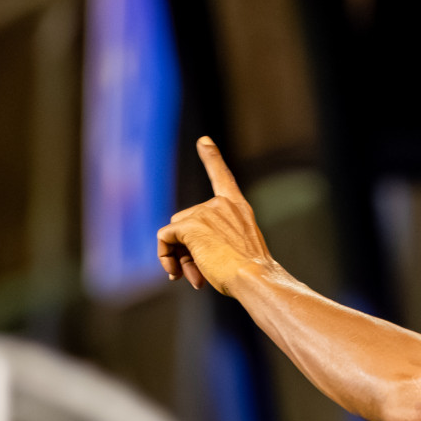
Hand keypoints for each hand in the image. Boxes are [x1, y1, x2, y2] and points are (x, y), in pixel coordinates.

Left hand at [156, 138, 277, 294]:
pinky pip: (164, 238)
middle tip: (197, 276)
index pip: (223, 177)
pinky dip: (164, 256)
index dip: (212, 158)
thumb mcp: (238, 254)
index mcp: (238, 209)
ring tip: (195, 279)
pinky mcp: (191, 225)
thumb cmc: (252, 276)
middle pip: (186, 220)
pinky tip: (177, 274)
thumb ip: (212, 247)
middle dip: (186, 248)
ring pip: (174, 232)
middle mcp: (222, 205)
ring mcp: (206, 212)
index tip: (203, 141)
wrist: (255, 279)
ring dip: (178, 256)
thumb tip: (175, 265)